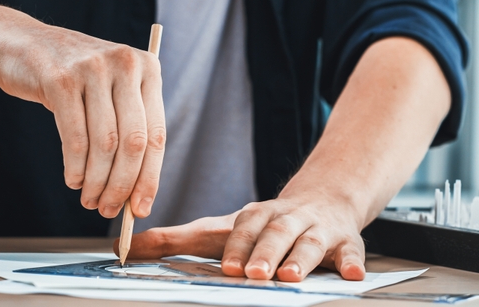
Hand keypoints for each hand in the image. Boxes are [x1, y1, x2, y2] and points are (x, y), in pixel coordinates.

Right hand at [0, 17, 164, 219]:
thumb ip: (128, 128)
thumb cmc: (71, 76)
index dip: (150, 177)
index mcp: (147, 67)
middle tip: (109, 210)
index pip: (157, 134)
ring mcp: (92, 69)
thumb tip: (137, 192)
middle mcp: (125, 64)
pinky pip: (75, 137)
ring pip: (104, 144)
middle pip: (133, 143)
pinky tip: (73, 180)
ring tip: (89, 199)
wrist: (21, 42)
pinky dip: (76, 168)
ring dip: (97, 182)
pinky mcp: (60, 79)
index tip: (142, 208)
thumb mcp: (109, 89)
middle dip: (122, 186)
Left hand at [114, 186, 366, 281]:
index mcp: (255, 216)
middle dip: (266, 254)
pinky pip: (353, 253)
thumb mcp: (219, 228)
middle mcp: (287, 219)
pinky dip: (354, 264)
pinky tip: (353, 276)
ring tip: (291, 278)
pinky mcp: (346, 244)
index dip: (237, 246)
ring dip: (302, 260)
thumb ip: (174, 239)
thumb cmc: (262, 224)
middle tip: (255, 274)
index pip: (242, 226)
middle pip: (276, 234)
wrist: (325, 199)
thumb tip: (124, 248)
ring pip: (312, 244)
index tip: (228, 266)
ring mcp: (318, 231)